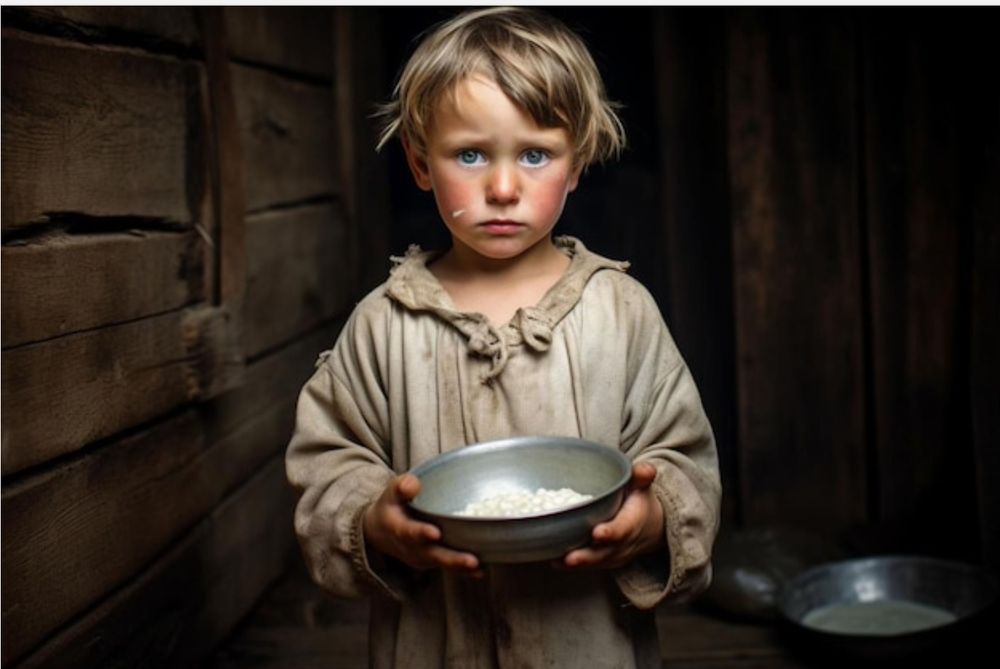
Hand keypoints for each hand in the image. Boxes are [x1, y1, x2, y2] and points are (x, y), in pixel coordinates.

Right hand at [363, 473, 481, 575]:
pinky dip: (462, 571)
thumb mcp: (391, 493)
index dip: (421, 533)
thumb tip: (414, 484)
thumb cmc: (391, 506)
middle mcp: (409, 548)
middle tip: (471, 561)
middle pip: (431, 554)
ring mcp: (421, 558)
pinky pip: (446, 567)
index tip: (435, 533)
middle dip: (451, 559)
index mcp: (397, 528)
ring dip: (459, 567)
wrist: (380, 531)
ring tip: (478, 567)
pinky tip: (480, 571)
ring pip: (441, 563)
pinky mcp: (431, 562)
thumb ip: (402, 486)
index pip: (409, 532)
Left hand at [561, 462, 664, 568]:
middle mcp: (624, 543)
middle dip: (587, 556)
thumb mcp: (642, 486)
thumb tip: (644, 469)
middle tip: (569, 558)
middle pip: (605, 552)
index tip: (597, 533)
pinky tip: (554, 561)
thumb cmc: (639, 502)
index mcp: (633, 522)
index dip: (611, 532)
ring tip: (557, 562)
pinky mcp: (604, 561)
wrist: (650, 527)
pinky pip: (589, 565)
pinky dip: (571, 565)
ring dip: (577, 563)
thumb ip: (641, 476)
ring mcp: (614, 555)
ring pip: (595, 562)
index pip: (623, 529)